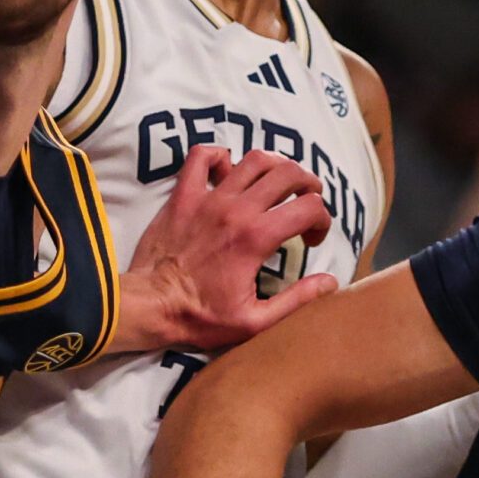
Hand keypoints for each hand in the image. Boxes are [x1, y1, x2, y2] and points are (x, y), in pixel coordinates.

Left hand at [126, 146, 335, 349]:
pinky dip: (219, 156)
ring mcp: (207, 199)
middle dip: (308, 184)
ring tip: (278, 184)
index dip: (322, 220)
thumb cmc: (198, 317)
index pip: (309, 208)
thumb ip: (297, 300)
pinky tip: (228, 172)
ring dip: (275, 167)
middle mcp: (236, 210)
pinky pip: (201, 156)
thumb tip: (329, 281)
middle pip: (288, 173)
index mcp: (256, 239)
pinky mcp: (183, 196)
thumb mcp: (254, 321)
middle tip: (306, 201)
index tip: (311, 238)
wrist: (148, 306)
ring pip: (253, 160)